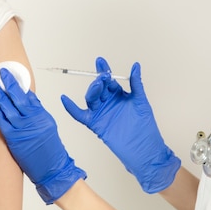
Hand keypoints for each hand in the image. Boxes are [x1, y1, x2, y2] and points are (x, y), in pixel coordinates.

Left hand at [0, 68, 85, 203]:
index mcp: (42, 114)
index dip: (18, 82)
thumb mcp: (48, 123)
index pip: (28, 94)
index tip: (11, 74)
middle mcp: (32, 120)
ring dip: (0, 96)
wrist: (52, 168)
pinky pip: (3, 122)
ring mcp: (22, 130)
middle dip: (8, 83)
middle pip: (18, 97)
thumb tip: (27, 96)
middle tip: (1, 73)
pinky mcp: (14, 139)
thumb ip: (37, 109)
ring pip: (8, 108)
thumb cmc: (50, 148)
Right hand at [61, 57, 179, 193]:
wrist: (144, 148)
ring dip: (92, 90)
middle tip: (103, 76)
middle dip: (99, 80)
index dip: (104, 70)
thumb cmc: (145, 126)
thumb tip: (135, 66)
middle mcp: (108, 102)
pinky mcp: (95, 124)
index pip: (109, 79)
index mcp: (118, 94)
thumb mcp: (141, 101)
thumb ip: (136, 83)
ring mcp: (101, 112)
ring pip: (91, 98)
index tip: (100, 61)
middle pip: (99, 87)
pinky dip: (71, 108)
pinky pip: (80, 115)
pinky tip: (65, 99)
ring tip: (97, 85)